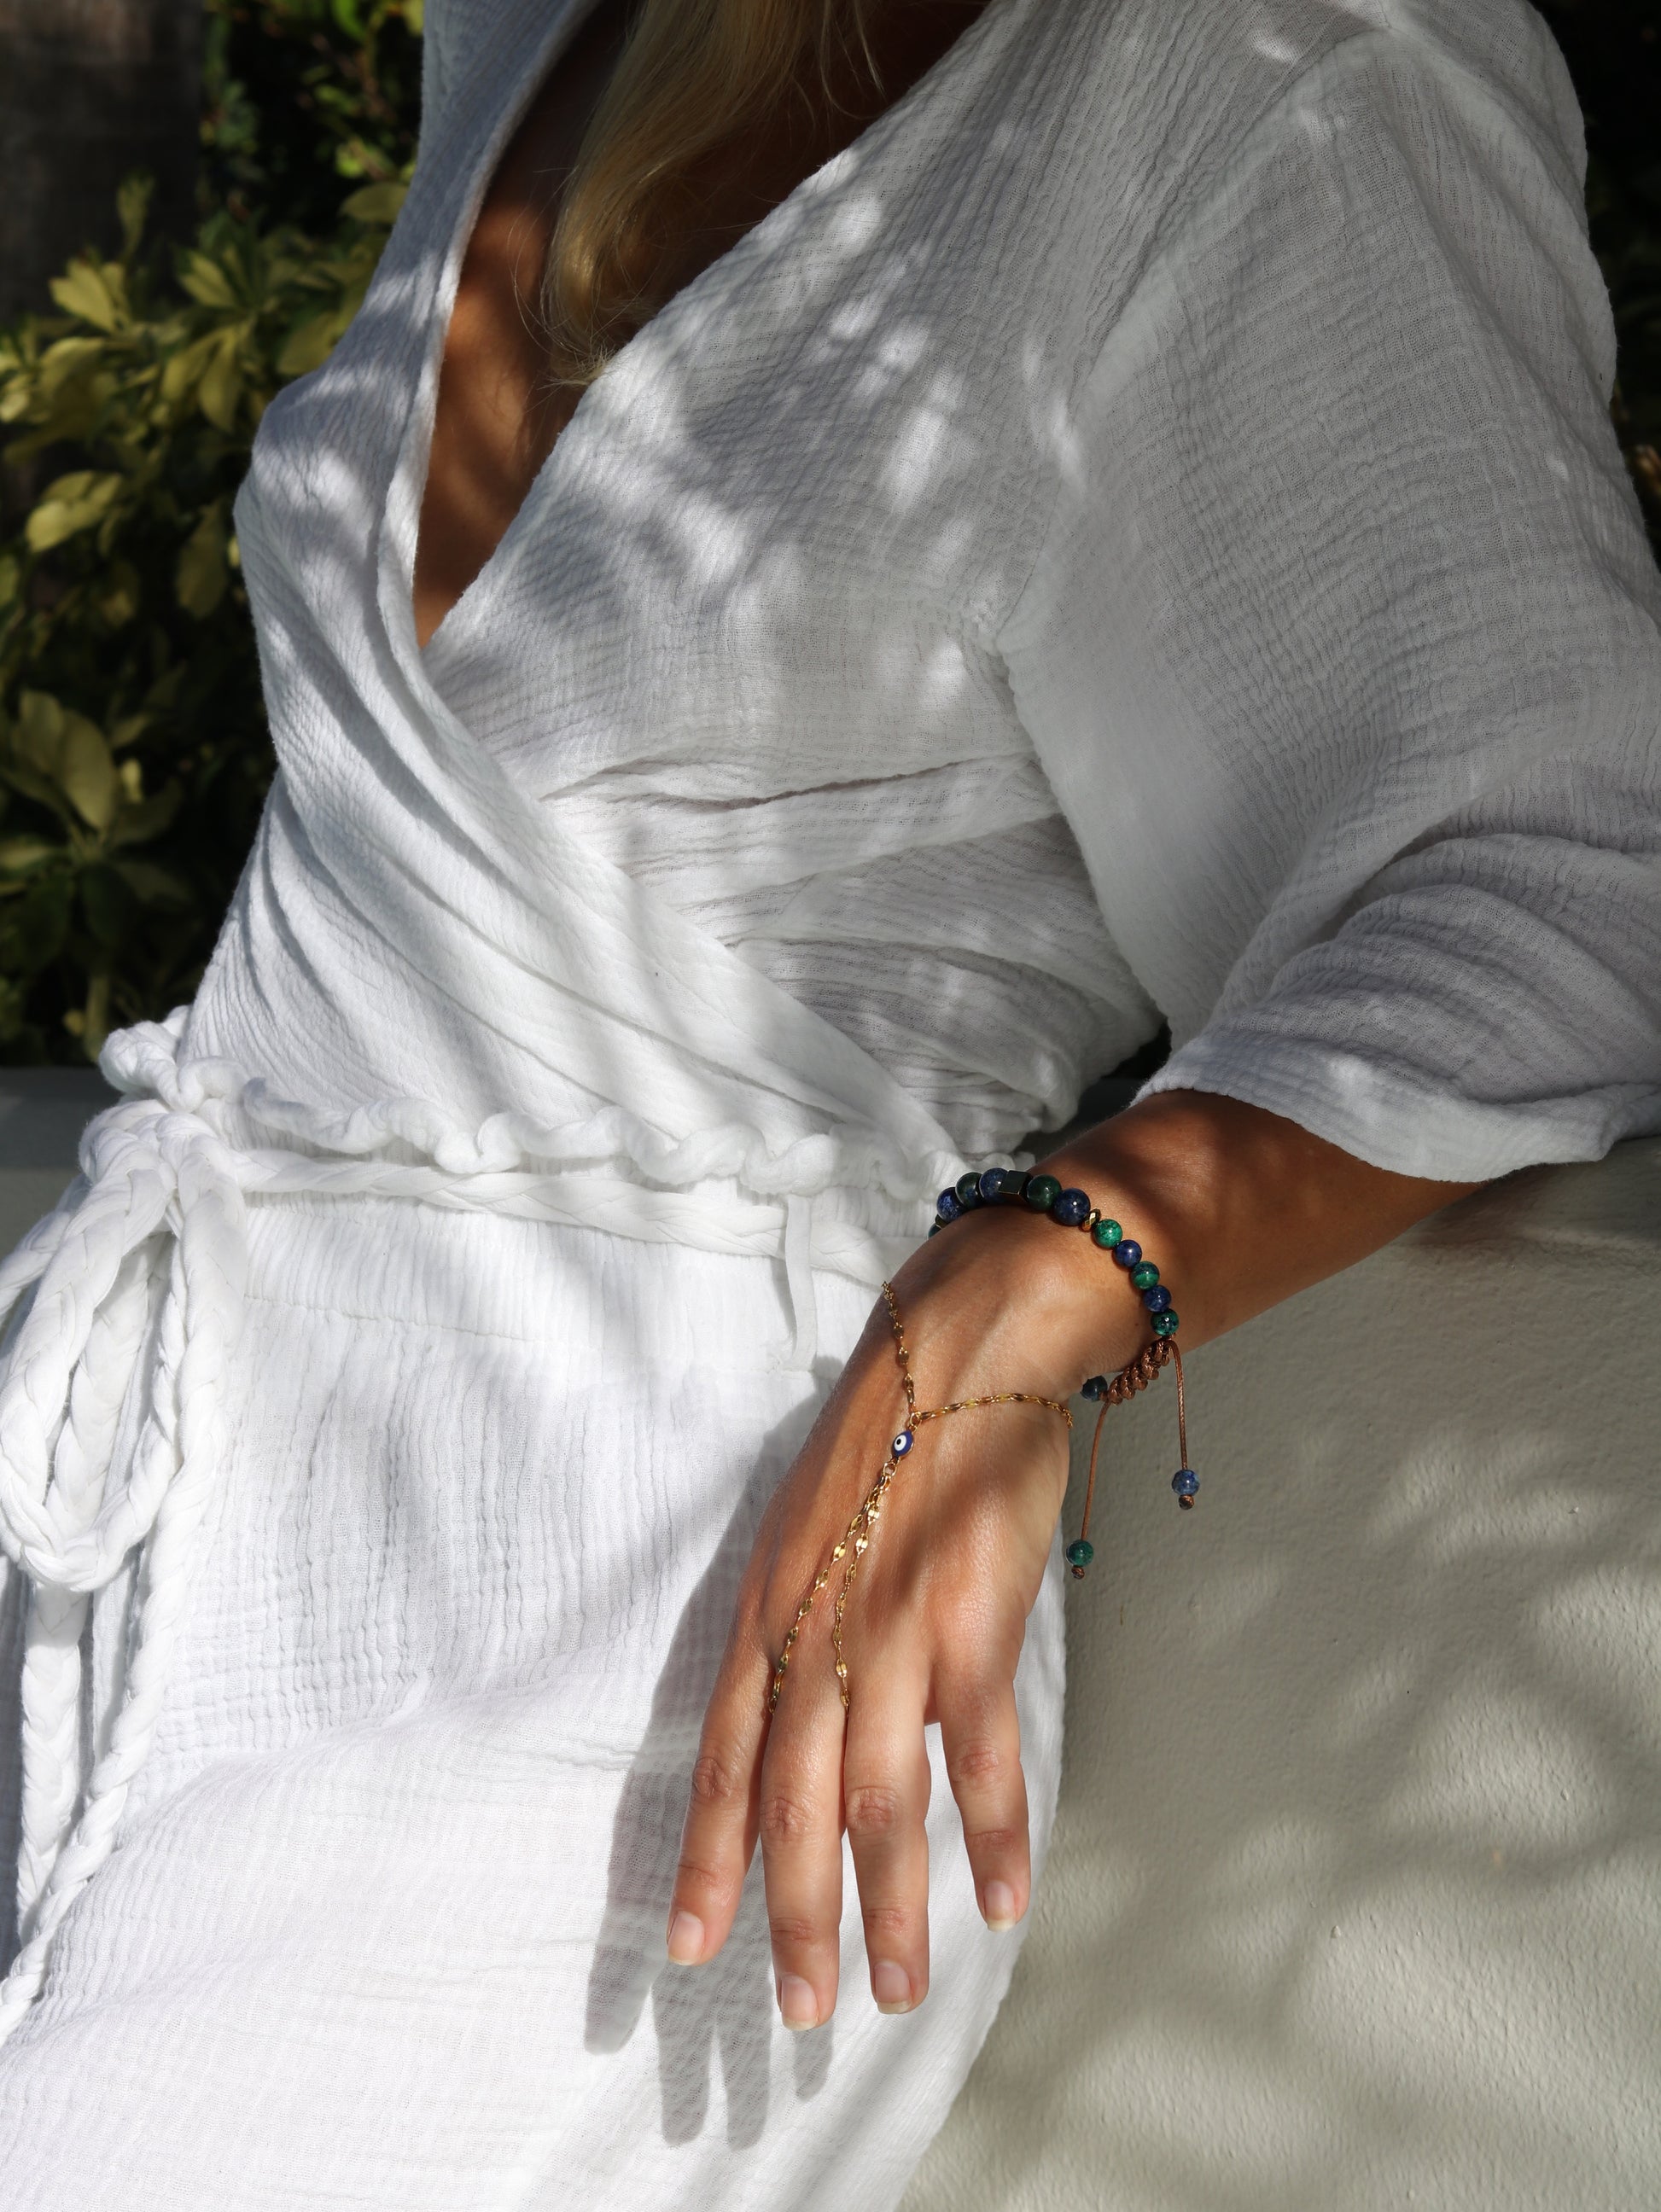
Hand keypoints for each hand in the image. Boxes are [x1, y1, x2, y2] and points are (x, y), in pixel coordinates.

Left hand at [662, 1089, 1479, 2030]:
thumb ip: (802, 1627)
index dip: (709, 1858)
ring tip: (896, 1990)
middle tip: (797, 2014)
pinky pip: (986, 1753)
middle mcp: (818, 1629)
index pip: (726, 1759)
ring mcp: (896, 1630)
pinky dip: (998, 1831)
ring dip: (889, 1906)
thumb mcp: (811, 1528)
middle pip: (797, 1803)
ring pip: (883, 1801)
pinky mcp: (978, 1619)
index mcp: (768, 1607)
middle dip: (792, 1915)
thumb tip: (801, 1722)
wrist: (967, 1344)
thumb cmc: (887, 1436)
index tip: (690, 1949)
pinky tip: (1004, 1897)